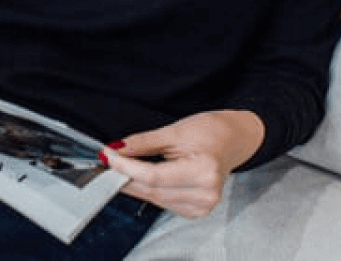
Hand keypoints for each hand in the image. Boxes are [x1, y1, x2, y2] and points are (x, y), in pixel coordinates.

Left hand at [100, 110, 264, 218]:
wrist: (233, 141)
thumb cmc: (210, 131)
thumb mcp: (175, 131)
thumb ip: (143, 142)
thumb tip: (117, 149)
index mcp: (204, 170)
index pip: (153, 176)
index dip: (125, 167)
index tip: (108, 156)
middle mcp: (205, 193)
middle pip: (152, 190)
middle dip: (124, 176)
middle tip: (107, 162)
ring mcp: (202, 205)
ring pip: (154, 198)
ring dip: (133, 184)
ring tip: (120, 168)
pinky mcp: (196, 211)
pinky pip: (162, 202)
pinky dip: (148, 190)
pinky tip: (140, 178)